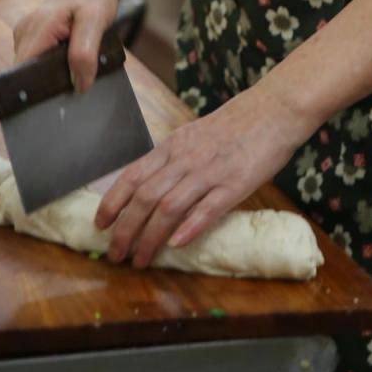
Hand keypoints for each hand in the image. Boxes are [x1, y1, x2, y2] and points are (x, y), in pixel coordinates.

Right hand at [13, 0, 117, 91]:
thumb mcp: (95, 21)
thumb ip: (84, 53)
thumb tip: (79, 85)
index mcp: (36, 30)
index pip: (21, 74)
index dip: (35, 92)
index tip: (55, 100)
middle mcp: (24, 33)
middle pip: (25, 75)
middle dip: (47, 85)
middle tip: (75, 84)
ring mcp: (26, 35)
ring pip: (31, 70)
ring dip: (51, 76)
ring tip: (74, 69)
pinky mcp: (31, 37)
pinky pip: (36, 61)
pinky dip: (51, 66)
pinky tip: (69, 61)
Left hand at [95, 81, 306, 268]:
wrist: (272, 110)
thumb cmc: (234, 125)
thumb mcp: (195, 136)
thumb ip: (175, 159)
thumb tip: (154, 187)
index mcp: (173, 146)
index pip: (133, 175)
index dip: (113, 201)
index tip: (100, 224)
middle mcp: (185, 159)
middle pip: (145, 197)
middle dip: (125, 229)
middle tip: (115, 254)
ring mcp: (209, 172)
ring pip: (169, 207)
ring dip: (150, 237)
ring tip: (139, 260)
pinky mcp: (234, 184)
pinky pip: (207, 208)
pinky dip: (189, 227)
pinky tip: (176, 245)